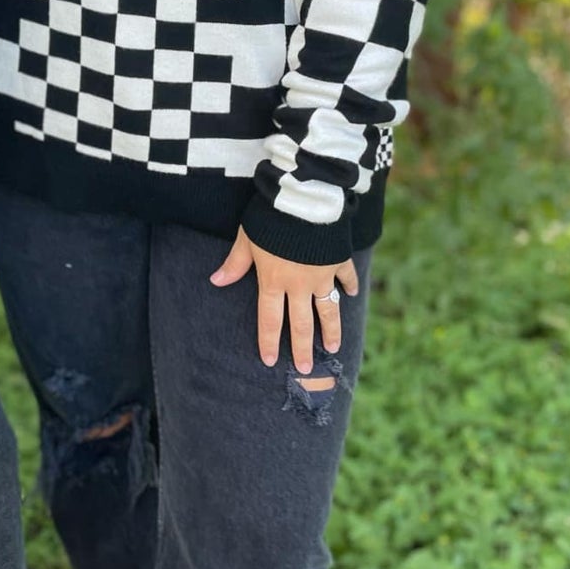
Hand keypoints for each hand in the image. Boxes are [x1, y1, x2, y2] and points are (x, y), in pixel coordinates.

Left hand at [211, 227, 359, 370]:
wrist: (302, 199)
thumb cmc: (269, 218)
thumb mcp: (246, 239)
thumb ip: (235, 263)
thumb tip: (216, 281)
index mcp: (273, 281)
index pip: (270, 319)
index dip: (269, 341)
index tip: (271, 361)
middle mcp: (299, 284)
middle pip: (300, 323)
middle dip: (302, 348)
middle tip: (307, 369)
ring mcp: (322, 274)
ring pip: (328, 309)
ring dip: (331, 330)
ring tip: (333, 348)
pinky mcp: (339, 259)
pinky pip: (346, 277)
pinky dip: (350, 285)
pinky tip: (353, 294)